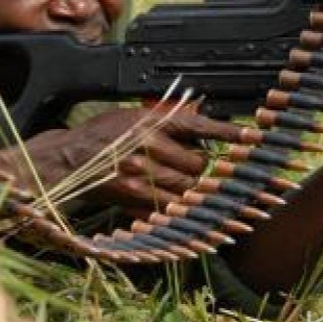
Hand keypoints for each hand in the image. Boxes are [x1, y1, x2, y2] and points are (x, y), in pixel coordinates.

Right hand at [0, 107, 248, 214]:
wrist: (66, 161)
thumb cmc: (100, 135)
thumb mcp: (133, 116)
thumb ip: (167, 119)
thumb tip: (203, 116)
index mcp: (150, 121)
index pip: (200, 126)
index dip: (230, 133)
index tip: (256, 137)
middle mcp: (148, 145)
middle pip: (198, 164)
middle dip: (202, 168)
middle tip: (193, 165)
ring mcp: (141, 174)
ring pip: (188, 187)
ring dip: (192, 188)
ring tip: (179, 182)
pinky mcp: (134, 197)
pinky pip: (169, 206)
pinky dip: (178, 206)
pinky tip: (175, 201)